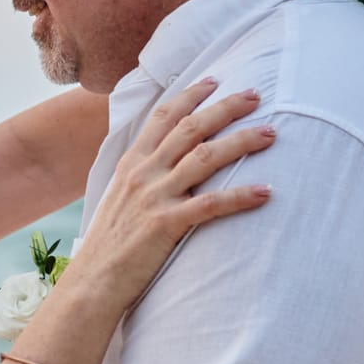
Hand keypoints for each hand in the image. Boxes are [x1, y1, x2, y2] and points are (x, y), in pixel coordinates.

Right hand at [62, 80, 274, 312]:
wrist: (92, 282)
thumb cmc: (110, 246)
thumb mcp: (119, 199)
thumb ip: (141, 177)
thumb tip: (166, 165)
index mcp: (131, 164)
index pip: (162, 117)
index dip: (190, 95)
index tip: (214, 80)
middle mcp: (143, 173)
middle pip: (190, 128)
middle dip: (226, 107)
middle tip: (255, 94)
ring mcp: (154, 196)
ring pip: (206, 157)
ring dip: (242, 142)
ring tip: (271, 134)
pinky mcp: (166, 224)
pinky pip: (211, 204)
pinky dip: (241, 196)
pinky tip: (265, 192)